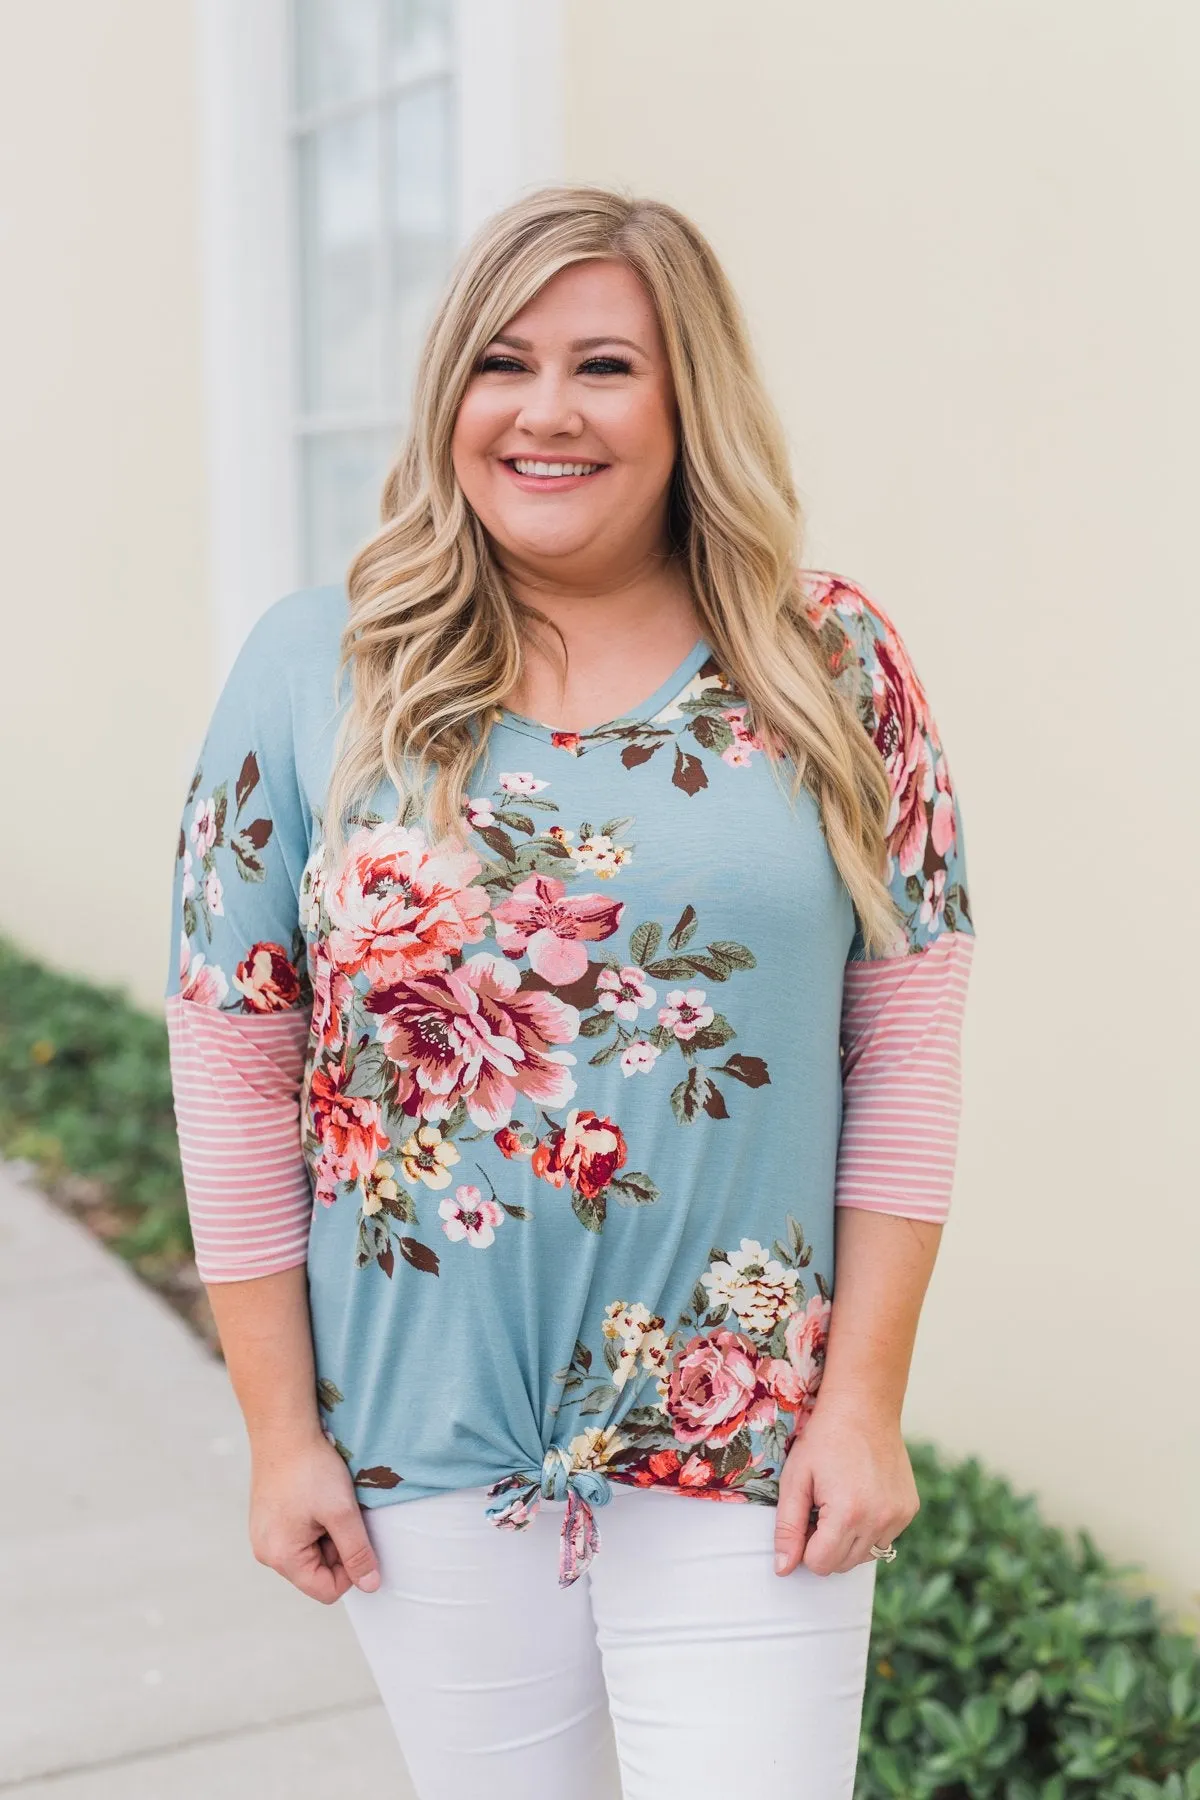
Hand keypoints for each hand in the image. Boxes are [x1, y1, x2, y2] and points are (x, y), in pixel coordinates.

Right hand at [248, 1430, 381, 1603]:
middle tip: (341, 1513)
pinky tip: (315, 1497)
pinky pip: (297, 1536)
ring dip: (327, 1533)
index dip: (350, 1570)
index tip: (356, 1536)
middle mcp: (266, 1552)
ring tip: (328, 1502)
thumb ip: (357, 1552)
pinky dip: (314, 1522)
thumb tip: (371, 1585)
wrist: (284, 1429)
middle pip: (316, 1572)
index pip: (326, 1590)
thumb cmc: (310, 1469)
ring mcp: (264, 1536)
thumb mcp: (342, 1512)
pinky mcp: (267, 1519)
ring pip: (309, 1553)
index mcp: (281, 1557)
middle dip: (337, 1548)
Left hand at [772, 1400, 918, 1576]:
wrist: (863, 1407)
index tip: (806, 1517)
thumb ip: (787, 1528)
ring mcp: (899, 1516)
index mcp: (847, 1514)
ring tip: (842, 1501)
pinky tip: (862, 1496)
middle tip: (822, 1506)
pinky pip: (884, 1538)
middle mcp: (879, 1520)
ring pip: (865, 1556)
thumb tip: (783, 1569)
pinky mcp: (910, 1510)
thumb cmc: (824, 1440)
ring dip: (849, 1539)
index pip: (820, 1565)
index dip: (806, 1545)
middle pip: (843, 1565)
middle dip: (827, 1544)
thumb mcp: (795, 1480)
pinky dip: (870, 1528)